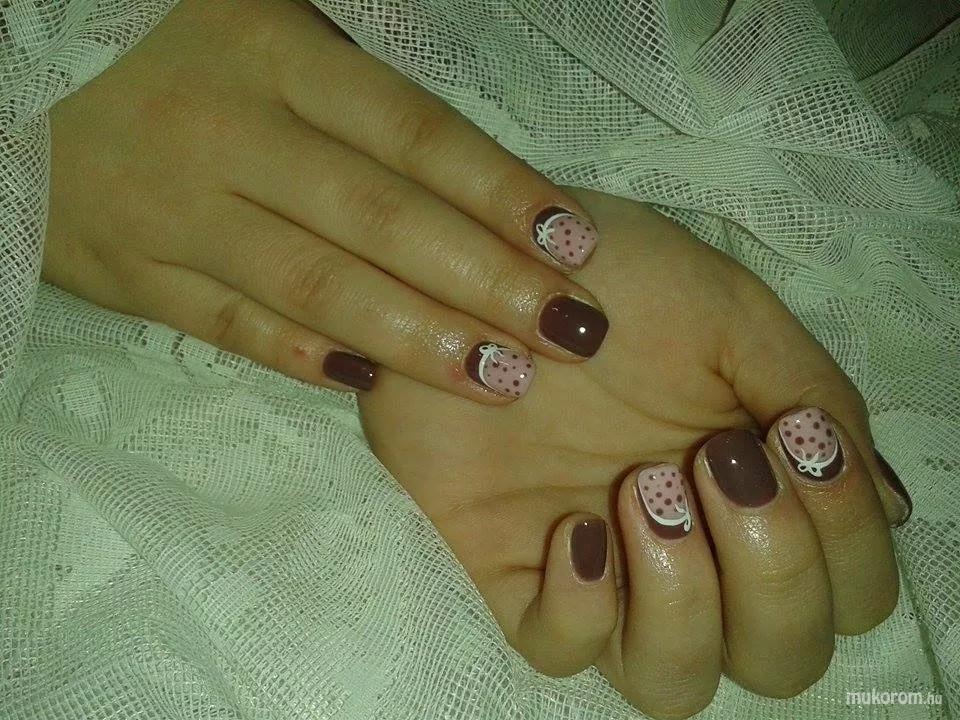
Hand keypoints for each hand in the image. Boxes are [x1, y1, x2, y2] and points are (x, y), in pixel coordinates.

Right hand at [42, 0, 607, 400]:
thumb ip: (365, 101)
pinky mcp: (135, 275)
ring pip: (313, 285)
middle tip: (567, 333)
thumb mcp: (272, 37)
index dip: (499, 192)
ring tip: (501, 378)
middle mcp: (229, 133)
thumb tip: (491, 187)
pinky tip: (374, 386)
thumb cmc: (184, 57)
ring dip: (414, 336)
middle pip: (377, 219)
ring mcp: (175, 212)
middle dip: (483, 281)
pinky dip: (305, 357)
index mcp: (273, 53)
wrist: (20, 85)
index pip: (411, 133)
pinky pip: (231, 326)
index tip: (575, 245)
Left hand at [360, 188, 909, 718]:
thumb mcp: (725, 311)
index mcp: (757, 489)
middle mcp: (693, 550)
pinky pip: (560, 653)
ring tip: (646, 492)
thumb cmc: (608, 280)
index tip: (789, 437)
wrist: (482, 265)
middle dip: (775, 572)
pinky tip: (575, 528)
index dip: (843, 538)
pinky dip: (583, 609)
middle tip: (717, 464)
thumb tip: (894, 505)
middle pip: (780, 660)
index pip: (850, 590)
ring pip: (673, 685)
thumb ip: (809, 394)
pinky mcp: (515, 571)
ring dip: (685, 601)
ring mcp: (604, 571)